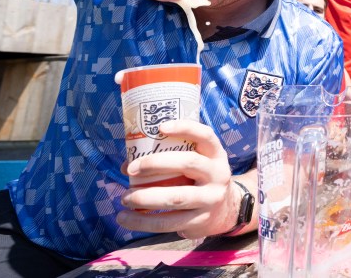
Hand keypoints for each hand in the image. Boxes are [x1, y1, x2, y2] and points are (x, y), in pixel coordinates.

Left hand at [117, 120, 240, 237]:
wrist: (226, 211)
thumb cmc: (200, 180)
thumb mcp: (195, 165)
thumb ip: (169, 160)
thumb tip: (127, 166)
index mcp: (216, 155)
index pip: (205, 135)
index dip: (185, 128)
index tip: (160, 127)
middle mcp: (217, 174)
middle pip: (188, 163)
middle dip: (156, 163)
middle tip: (131, 168)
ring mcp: (211, 199)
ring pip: (176, 197)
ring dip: (145, 198)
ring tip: (124, 198)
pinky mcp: (200, 221)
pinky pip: (169, 223)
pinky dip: (144, 222)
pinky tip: (126, 219)